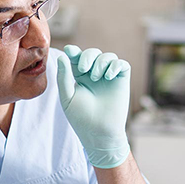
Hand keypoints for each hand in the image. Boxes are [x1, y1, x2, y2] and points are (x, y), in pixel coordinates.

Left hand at [57, 45, 130, 167]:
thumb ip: (63, 77)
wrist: (99, 133)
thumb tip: (62, 57)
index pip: (77, 58)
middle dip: (87, 56)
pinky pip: (122, 64)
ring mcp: (109, 78)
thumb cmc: (81, 119)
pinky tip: (108, 76)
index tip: (69, 50)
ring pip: (108, 56)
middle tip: (83, 69)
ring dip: (100, 62)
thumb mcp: (67, 97)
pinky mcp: (122, 81)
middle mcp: (95, 75)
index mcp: (80, 78)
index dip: (74, 51)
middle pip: (93, 53)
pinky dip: (115, 65)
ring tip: (97, 77)